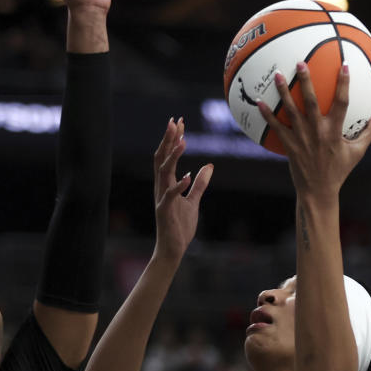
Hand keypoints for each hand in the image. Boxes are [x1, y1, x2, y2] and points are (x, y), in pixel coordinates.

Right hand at [152, 119, 212, 261]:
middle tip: (174, 122)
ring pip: (163, 173)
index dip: (173, 139)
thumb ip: (200, 184)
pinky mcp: (164, 211)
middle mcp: (161, 188)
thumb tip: (209, 166)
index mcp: (167, 184)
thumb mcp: (194, 201)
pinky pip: (170, 196)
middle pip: (161, 159)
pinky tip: (188, 176)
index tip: (179, 122)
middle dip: (168, 140)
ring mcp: (161, 199)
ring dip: (173, 156)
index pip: (168, 156)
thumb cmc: (180, 226)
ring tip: (183, 141)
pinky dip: (179, 185)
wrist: (173, 249)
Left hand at [257, 63, 370, 198]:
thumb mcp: (358, 152)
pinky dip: (267, 114)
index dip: (343, 84)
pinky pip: (276, 127)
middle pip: (311, 101)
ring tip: (276, 74)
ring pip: (291, 110)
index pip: (342, 103)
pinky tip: (259, 101)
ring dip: (283, 92)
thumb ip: (370, 131)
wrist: (318, 191)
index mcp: (335, 132)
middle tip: (300, 62)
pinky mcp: (289, 145)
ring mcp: (301, 138)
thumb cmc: (339, 170)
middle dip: (306, 81)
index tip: (344, 65)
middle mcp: (317, 132)